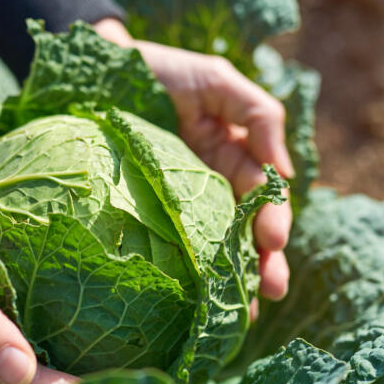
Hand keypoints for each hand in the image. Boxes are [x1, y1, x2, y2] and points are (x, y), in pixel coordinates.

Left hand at [94, 19, 293, 306]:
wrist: (97, 69)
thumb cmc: (160, 70)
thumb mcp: (216, 80)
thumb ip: (258, 115)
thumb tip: (286, 173)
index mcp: (233, 159)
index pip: (262, 197)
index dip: (272, 219)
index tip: (274, 242)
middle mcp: (211, 187)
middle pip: (245, 232)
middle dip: (263, 262)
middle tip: (269, 291)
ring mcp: (179, 205)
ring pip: (213, 248)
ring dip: (232, 281)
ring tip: (240, 314)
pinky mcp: (146, 215)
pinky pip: (171, 250)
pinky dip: (186, 279)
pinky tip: (192, 307)